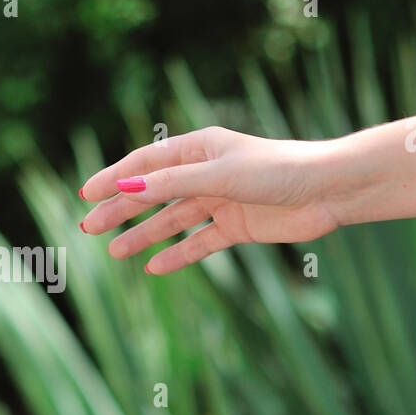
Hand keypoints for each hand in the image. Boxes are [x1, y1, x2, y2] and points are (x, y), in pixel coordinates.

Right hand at [79, 127, 342, 274]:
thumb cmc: (277, 170)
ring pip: (173, 219)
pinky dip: (178, 254)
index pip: (145, 164)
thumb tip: (125, 189)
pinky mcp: (238, 227)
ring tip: (114, 252)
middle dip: (121, 210)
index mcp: (199, 148)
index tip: (86, 194)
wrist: (329, 190)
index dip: (114, 179)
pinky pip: (200, 242)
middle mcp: (206, 172)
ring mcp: (221, 201)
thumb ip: (171, 183)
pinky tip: (154, 266)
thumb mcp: (219, 175)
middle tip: (89, 228)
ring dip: (144, 234)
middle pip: (153, 193)